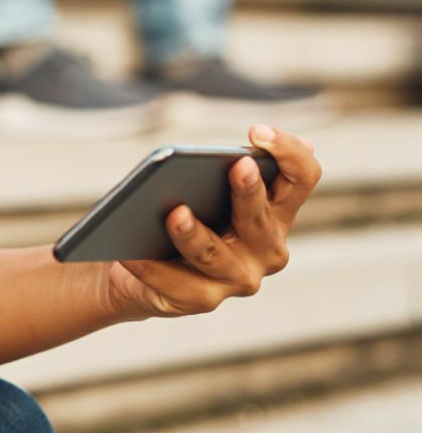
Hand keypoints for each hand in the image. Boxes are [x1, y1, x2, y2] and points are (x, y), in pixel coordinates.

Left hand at [104, 126, 321, 321]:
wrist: (145, 266)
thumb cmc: (186, 212)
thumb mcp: (204, 186)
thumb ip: (217, 166)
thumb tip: (231, 153)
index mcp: (276, 211)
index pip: (302, 177)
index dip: (289, 152)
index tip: (258, 132)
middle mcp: (267, 248)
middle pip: (260, 217)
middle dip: (248, 191)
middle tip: (236, 165)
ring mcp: (238, 279)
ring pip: (214, 254)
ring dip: (193, 234)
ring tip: (174, 213)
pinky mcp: (202, 301)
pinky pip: (174, 283)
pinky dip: (150, 266)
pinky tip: (130, 252)